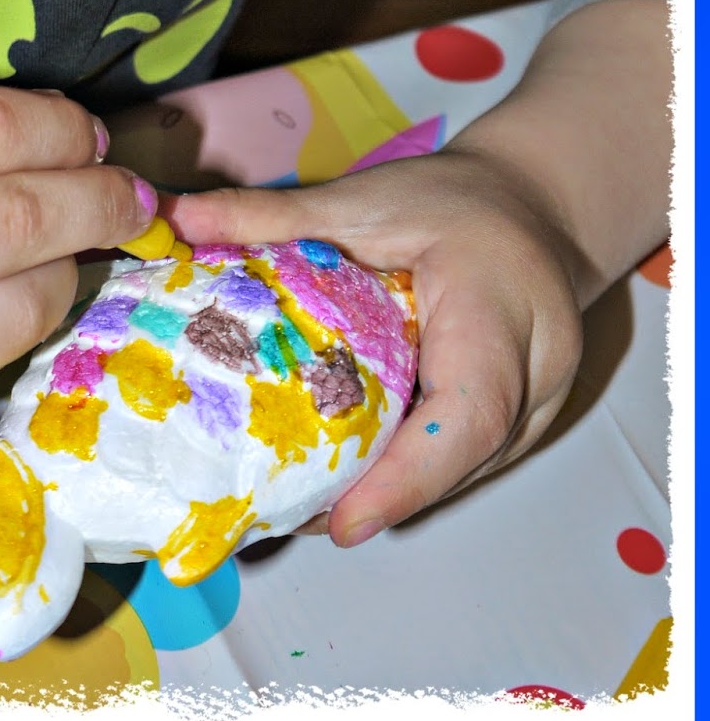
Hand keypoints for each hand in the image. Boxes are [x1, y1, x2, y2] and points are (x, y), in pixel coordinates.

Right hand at [0, 80, 154, 462]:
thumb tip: (28, 136)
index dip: (57, 127)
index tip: (85, 129)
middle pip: (17, 223)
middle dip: (96, 200)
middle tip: (128, 192)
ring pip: (14, 312)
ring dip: (68, 271)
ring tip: (83, 245)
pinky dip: (6, 330)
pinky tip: (12, 300)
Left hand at [166, 144, 584, 545]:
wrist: (534, 204)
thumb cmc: (456, 200)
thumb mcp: (364, 199)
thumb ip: (277, 215)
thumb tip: (181, 218)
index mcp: (500, 312)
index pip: (468, 413)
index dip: (406, 477)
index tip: (342, 521)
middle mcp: (535, 374)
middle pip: (458, 459)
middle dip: (375, 496)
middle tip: (284, 517)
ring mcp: (538, 406)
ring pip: (462, 470)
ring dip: (388, 490)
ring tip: (296, 505)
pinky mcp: (521, 422)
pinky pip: (463, 459)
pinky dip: (407, 470)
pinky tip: (341, 474)